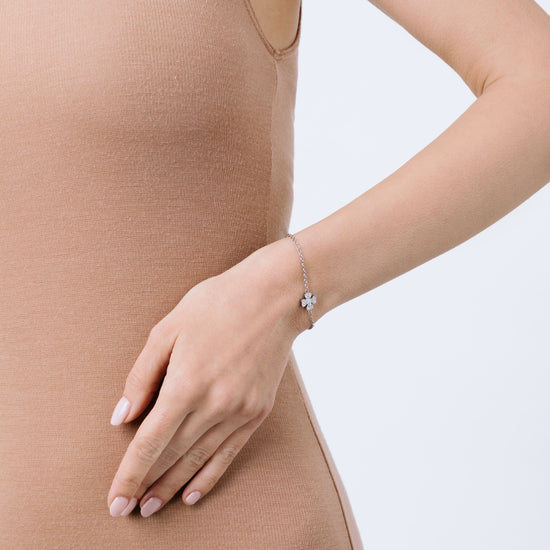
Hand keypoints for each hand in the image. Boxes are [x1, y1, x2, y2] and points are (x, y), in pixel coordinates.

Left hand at [107, 243, 302, 517]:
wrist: (275, 297)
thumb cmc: (217, 304)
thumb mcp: (168, 328)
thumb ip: (142, 376)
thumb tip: (122, 417)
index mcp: (186, 383)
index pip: (149, 443)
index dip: (129, 475)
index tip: (116, 499)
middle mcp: (214, 405)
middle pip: (172, 457)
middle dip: (146, 485)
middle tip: (129, 509)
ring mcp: (240, 411)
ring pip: (199, 460)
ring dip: (173, 486)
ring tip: (154, 506)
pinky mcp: (258, 411)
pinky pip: (230, 453)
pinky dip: (209, 476)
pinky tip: (193, 493)